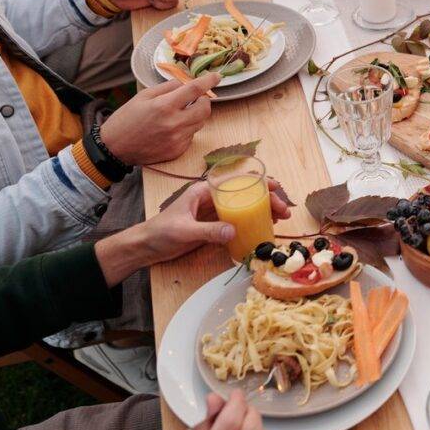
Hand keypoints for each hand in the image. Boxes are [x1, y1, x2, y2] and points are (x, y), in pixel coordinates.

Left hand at [94, 179, 290, 284]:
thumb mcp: (184, 231)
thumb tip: (234, 231)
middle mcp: (211, 199)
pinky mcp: (213, 226)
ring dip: (262, 210)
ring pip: (244, 207)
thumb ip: (209, 231)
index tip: (275, 188)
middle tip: (284, 211)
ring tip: (280, 219)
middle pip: (244, 194)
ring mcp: (213, 213)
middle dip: (266, 199)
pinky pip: (238, 221)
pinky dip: (253, 222)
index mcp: (203, 192)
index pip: (235, 182)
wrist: (145, 247)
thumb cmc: (160, 233)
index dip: (257, 183)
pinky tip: (264, 228)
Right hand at [100, 73, 220, 164]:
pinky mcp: (178, 151)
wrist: (114, 148)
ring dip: (195, 115)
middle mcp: (174, 124)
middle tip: (195, 98)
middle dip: (204, 100)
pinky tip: (170, 129)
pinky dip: (186, 129)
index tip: (217, 76)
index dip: (209, 81)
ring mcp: (178, 139)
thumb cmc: (127, 118)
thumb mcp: (143, 96)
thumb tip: (186, 83)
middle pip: (205, 109)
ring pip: (200, 123)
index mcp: (164, 106)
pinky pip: (191, 136)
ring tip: (178, 114)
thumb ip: (168, 88)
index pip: (195, 90)